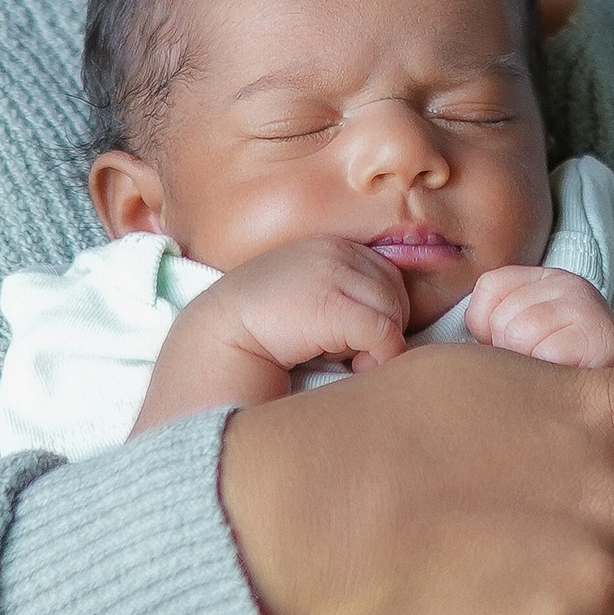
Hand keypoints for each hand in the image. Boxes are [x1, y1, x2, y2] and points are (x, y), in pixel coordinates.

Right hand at [135, 237, 410, 426]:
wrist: (216, 338)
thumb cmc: (264, 328)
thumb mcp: (308, 295)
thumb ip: (345, 294)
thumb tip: (395, 325)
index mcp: (333, 246)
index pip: (389, 276)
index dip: (381, 312)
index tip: (354, 338)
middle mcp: (337, 251)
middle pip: (397, 293)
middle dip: (384, 327)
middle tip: (353, 354)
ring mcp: (335, 274)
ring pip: (395, 314)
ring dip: (379, 344)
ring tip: (347, 361)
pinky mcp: (333, 305)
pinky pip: (385, 334)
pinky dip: (378, 358)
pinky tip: (350, 368)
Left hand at [463, 264, 613, 371]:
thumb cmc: (566, 364)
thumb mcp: (529, 331)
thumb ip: (491, 326)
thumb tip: (449, 344)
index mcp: (544, 278)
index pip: (487, 288)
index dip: (486, 327)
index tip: (512, 347)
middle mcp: (565, 284)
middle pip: (498, 318)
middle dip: (506, 353)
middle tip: (538, 364)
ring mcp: (584, 306)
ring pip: (516, 336)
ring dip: (527, 368)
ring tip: (552, 372)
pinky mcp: (599, 335)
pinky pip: (542, 358)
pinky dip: (547, 380)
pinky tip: (565, 378)